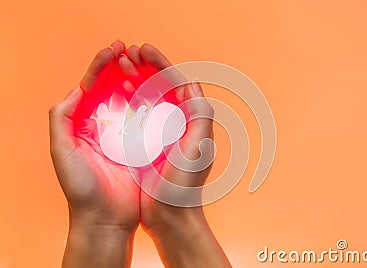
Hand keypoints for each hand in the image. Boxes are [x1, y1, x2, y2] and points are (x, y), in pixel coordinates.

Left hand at [49, 41, 139, 267]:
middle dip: (120, 67)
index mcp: (84, 125)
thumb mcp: (61, 151)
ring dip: (137, 80)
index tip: (112, 50)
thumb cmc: (80, 188)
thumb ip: (61, 118)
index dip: (100, 67)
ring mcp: (124, 136)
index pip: (91, 87)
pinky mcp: (141, 146)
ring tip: (143, 63)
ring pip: (131, 101)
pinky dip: (151, 103)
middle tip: (129, 50)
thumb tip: (77, 89)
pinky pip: (147, 120)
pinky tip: (157, 90)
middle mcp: (104, 127)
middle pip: (112, 89)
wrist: (104, 218)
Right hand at [119, 43, 230, 266]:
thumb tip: (193, 85)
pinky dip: (127, 103)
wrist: (171, 216)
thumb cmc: (184, 184)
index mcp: (193, 120)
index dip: (161, 63)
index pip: (178, 82)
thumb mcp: (197, 148)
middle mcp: (180, 124)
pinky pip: (138, 117)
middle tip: (127, 53)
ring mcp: (163, 134)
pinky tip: (114, 96)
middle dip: (145, 67)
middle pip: (161, 87)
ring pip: (148, 99)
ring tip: (119, 67)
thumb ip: (200, 115)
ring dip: (134, 81)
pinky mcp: (149, 146)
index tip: (144, 49)